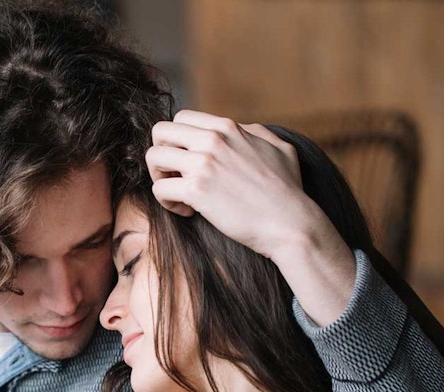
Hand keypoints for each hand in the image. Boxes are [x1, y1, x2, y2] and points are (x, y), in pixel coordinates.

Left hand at [146, 109, 315, 260]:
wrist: (291, 222)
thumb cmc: (288, 190)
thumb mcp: (278, 147)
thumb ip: (254, 133)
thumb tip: (241, 130)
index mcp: (227, 128)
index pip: (180, 118)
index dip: (178, 141)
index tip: (190, 162)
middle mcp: (212, 140)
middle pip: (159, 132)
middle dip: (161, 155)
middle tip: (176, 177)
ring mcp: (203, 164)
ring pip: (152, 158)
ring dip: (160, 178)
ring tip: (179, 195)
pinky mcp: (197, 191)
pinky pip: (159, 190)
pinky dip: (167, 204)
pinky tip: (188, 211)